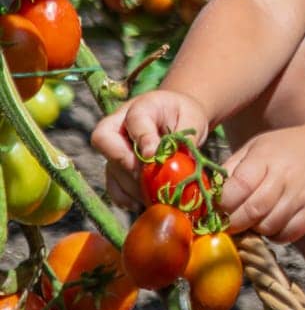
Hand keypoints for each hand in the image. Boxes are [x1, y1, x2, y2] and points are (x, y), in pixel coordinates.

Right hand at [91, 90, 209, 210]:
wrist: (177, 119)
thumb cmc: (184, 115)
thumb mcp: (192, 118)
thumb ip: (185, 136)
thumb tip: (175, 161)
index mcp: (142, 106)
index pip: (134, 119)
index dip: (142, 138)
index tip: (153, 155)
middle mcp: (120, 124)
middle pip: (106, 141)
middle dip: (127, 164)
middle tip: (151, 181)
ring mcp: (114, 146)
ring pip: (111, 167)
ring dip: (131, 186)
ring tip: (155, 197)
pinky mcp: (115, 167)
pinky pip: (112, 185)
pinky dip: (125, 198)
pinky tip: (142, 204)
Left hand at [217, 123, 304, 242]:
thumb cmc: (286, 149)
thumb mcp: (257, 147)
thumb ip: (232, 168)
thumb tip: (206, 195)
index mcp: (266, 157)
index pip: (238, 187)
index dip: (222, 204)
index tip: (216, 209)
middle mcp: (285, 176)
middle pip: (251, 211)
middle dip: (233, 222)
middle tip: (228, 223)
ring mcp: (302, 195)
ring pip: (267, 227)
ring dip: (254, 228)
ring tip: (253, 219)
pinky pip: (286, 235)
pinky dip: (274, 234)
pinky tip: (272, 222)